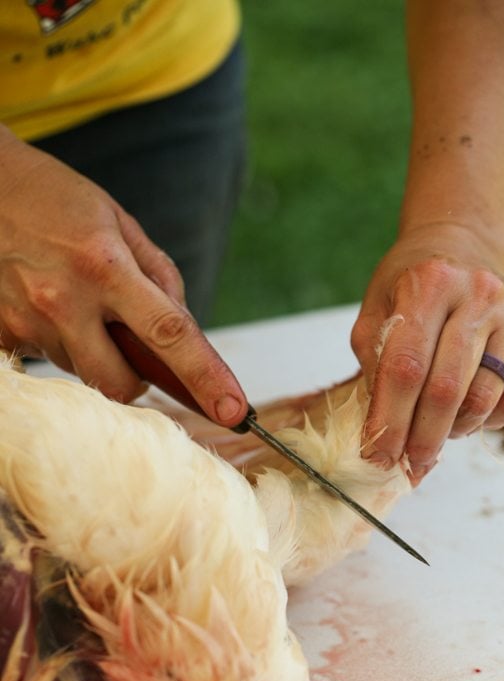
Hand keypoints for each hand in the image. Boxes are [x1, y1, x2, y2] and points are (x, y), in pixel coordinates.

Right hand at [0, 127, 246, 426]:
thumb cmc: (55, 200)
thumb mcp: (119, 223)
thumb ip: (159, 277)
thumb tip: (183, 331)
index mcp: (105, 266)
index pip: (170, 334)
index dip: (206, 377)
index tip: (234, 411)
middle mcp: (64, 300)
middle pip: (122, 384)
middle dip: (138, 378)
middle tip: (131, 343)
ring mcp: (28, 321)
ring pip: (84, 373)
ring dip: (94, 352)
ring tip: (76, 300)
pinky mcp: (1, 334)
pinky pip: (47, 361)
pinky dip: (59, 342)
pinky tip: (45, 302)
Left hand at [351, 224, 503, 483]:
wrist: (468, 249)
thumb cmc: (415, 290)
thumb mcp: (377, 312)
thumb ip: (373, 365)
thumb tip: (381, 435)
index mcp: (429, 283)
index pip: (406, 367)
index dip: (390, 420)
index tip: (376, 456)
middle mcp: (480, 292)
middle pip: (447, 390)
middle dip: (421, 439)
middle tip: (407, 463)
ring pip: (484, 401)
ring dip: (455, 429)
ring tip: (438, 426)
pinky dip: (491, 421)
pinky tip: (473, 408)